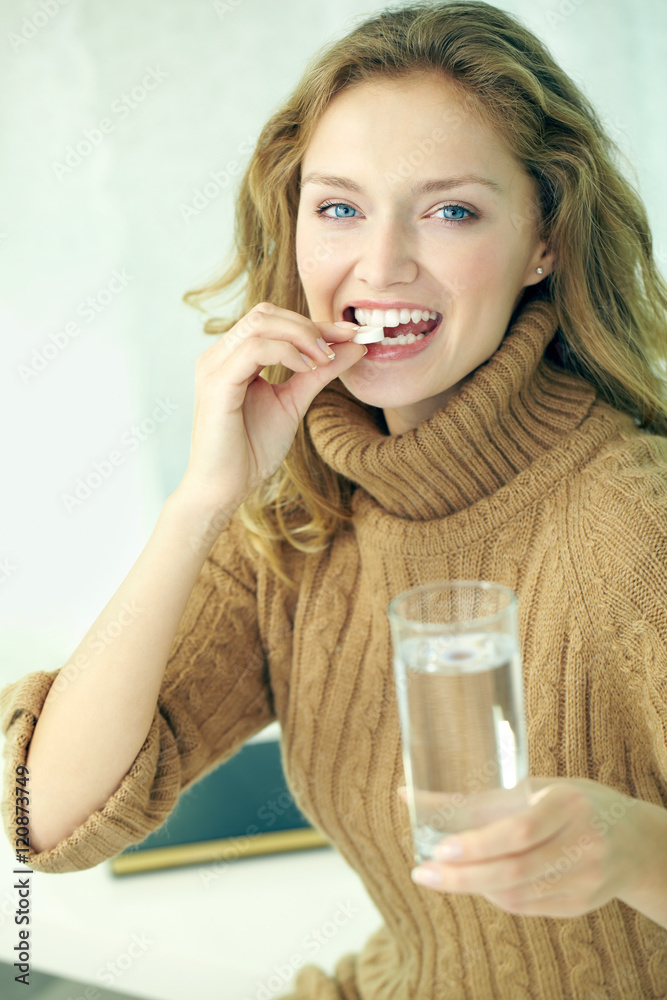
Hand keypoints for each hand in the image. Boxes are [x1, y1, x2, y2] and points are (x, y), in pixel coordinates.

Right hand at [176, 303, 364, 515]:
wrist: (224, 488)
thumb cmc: (250, 450)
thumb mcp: (293, 403)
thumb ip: (319, 373)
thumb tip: (354, 347)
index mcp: (233, 357)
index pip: (273, 321)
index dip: (315, 323)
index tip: (352, 333)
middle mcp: (219, 355)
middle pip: (266, 313)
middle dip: (310, 325)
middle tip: (341, 345)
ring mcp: (214, 367)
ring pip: (260, 323)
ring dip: (302, 336)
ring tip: (325, 360)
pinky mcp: (216, 383)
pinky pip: (254, 349)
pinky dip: (287, 352)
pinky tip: (307, 369)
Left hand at [404, 777, 648, 917]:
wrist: (634, 840)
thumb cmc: (573, 802)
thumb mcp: (537, 787)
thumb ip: (484, 798)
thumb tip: (414, 797)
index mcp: (570, 804)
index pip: (520, 830)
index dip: (478, 843)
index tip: (439, 847)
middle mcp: (582, 844)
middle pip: (514, 871)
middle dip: (462, 876)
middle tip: (423, 872)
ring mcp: (584, 880)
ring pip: (516, 895)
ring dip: (472, 887)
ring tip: (442, 874)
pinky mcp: (579, 905)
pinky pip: (526, 906)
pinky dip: (494, 895)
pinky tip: (477, 882)